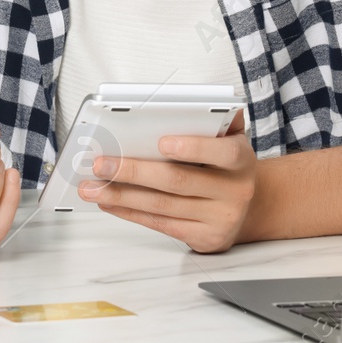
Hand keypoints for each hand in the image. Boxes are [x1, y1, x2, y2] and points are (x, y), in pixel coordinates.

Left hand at [80, 129, 257, 252]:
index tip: (162, 142)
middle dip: (133, 171)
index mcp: (241, 160)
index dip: (193, 147)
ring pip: (163, 205)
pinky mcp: (205, 238)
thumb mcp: (229, 140)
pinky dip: (130, 212)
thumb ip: (212, 122)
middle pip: (178, 181)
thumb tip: (179, 104)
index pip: (222, 152)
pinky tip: (109, 202)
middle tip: (100, 164)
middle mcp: (235, 191)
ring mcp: (220, 218)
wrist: (249, 207)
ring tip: (91, 186)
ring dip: (121, 195)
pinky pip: (160, 224)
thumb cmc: (226, 166)